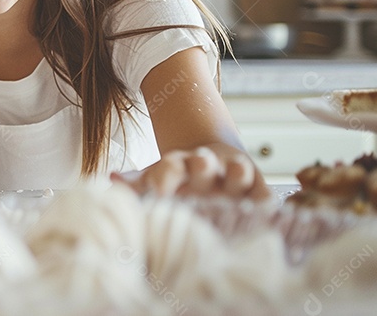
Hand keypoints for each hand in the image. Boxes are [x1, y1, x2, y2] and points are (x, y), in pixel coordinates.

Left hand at [112, 146, 271, 200]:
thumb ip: (134, 185)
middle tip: (201, 164)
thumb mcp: (153, 180)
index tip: (160, 192)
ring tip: (236, 176)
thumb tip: (111, 179)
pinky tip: (265, 213)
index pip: (170, 167)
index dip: (165, 177)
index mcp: (178, 165)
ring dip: (236, 173)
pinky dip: (265, 201)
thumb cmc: (177, 179)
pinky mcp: (256, 186)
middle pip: (205, 163)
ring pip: (238, 170)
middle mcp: (206, 167)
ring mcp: (232, 175)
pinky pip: (264, 193)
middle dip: (202, 165)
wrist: (210, 164)